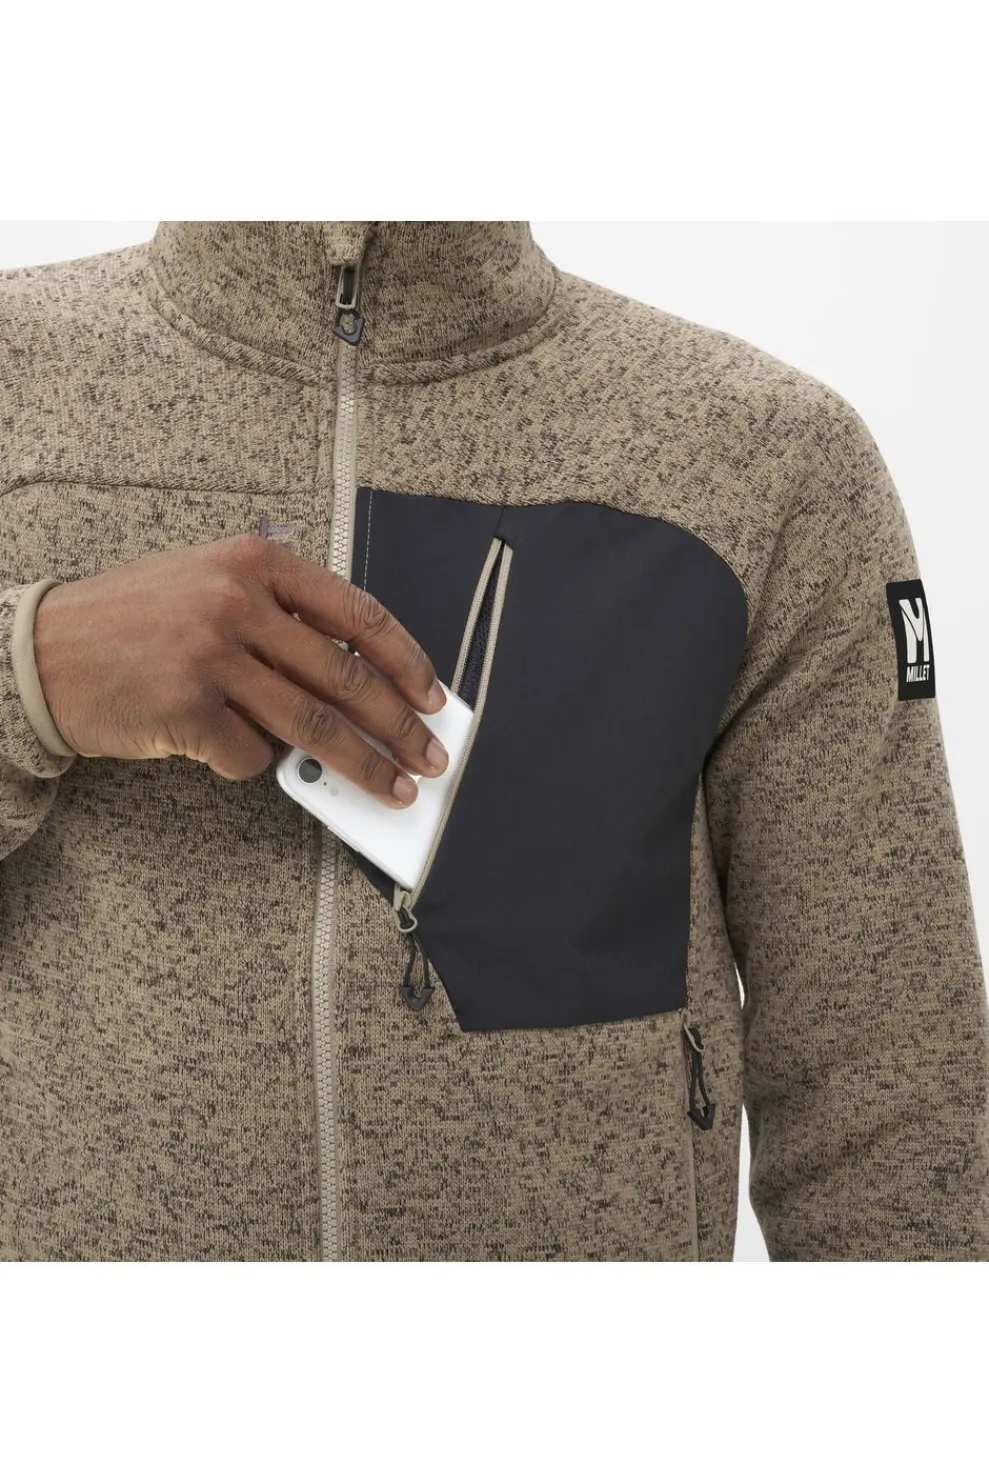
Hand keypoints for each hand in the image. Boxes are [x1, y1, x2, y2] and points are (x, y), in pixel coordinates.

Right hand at [32, 532, 447, 806]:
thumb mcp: (208, 581)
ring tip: (391, 786)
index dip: (407, 662)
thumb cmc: (130, 620)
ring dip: (363, 765)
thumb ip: (279, 613)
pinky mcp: (185, 710)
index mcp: (254, 562)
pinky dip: (254, 763)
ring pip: (313, 727)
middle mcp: (236, 603)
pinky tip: (235, 751)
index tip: (433, 697)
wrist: (40, 652)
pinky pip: (249, 756)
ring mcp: (210, 658)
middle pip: (346, 678)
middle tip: (428, 756)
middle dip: (399, 725)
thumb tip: (359, 673)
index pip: (357, 615)